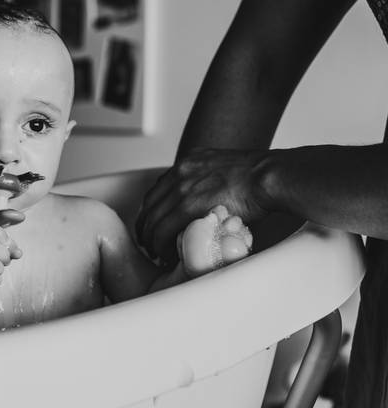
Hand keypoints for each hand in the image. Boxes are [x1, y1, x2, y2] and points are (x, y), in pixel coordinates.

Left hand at [136, 148, 269, 263]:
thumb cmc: (260, 177)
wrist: (270, 175)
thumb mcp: (226, 169)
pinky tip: (166, 254)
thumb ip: (211, 181)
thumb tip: (211, 200)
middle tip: (148, 242)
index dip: (152, 209)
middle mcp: (180, 171)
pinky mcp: (188, 204)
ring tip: (156, 253)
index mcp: (188, 162)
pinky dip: (161, 244)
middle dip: (146, 225)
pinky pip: (164, 229)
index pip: (158, 189)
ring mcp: (182, 187)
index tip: (152, 222)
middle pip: (150, 203)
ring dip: (151, 239)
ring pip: (153, 218)